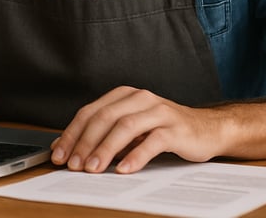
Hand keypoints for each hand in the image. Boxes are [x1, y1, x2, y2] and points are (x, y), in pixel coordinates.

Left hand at [49, 86, 222, 174]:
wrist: (206, 129)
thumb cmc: (163, 130)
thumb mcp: (130, 129)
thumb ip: (102, 134)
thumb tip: (66, 148)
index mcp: (124, 95)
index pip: (90, 112)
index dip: (72, 134)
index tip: (59, 155)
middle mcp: (140, 98)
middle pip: (105, 118)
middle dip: (85, 142)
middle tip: (74, 165)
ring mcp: (159, 112)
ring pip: (126, 127)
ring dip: (106, 149)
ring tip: (94, 169)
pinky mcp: (176, 129)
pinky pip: (153, 142)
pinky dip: (135, 156)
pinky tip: (123, 170)